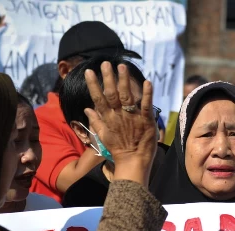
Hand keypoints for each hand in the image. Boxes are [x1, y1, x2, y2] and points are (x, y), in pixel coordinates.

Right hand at [84, 62, 156, 185]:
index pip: (98, 98)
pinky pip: (146, 105)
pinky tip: (148, 82)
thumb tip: (87, 108)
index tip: (90, 71)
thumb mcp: (103, 136)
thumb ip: (96, 121)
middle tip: (106, 63)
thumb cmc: (119, 150)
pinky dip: (147, 94)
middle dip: (108, 78)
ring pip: (127, 96)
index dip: (94, 85)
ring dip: (124, 81)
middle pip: (112, 94)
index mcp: (108, 119)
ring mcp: (133, 118)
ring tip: (122, 67)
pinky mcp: (147, 121)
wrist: (133, 163)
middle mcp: (119, 116)